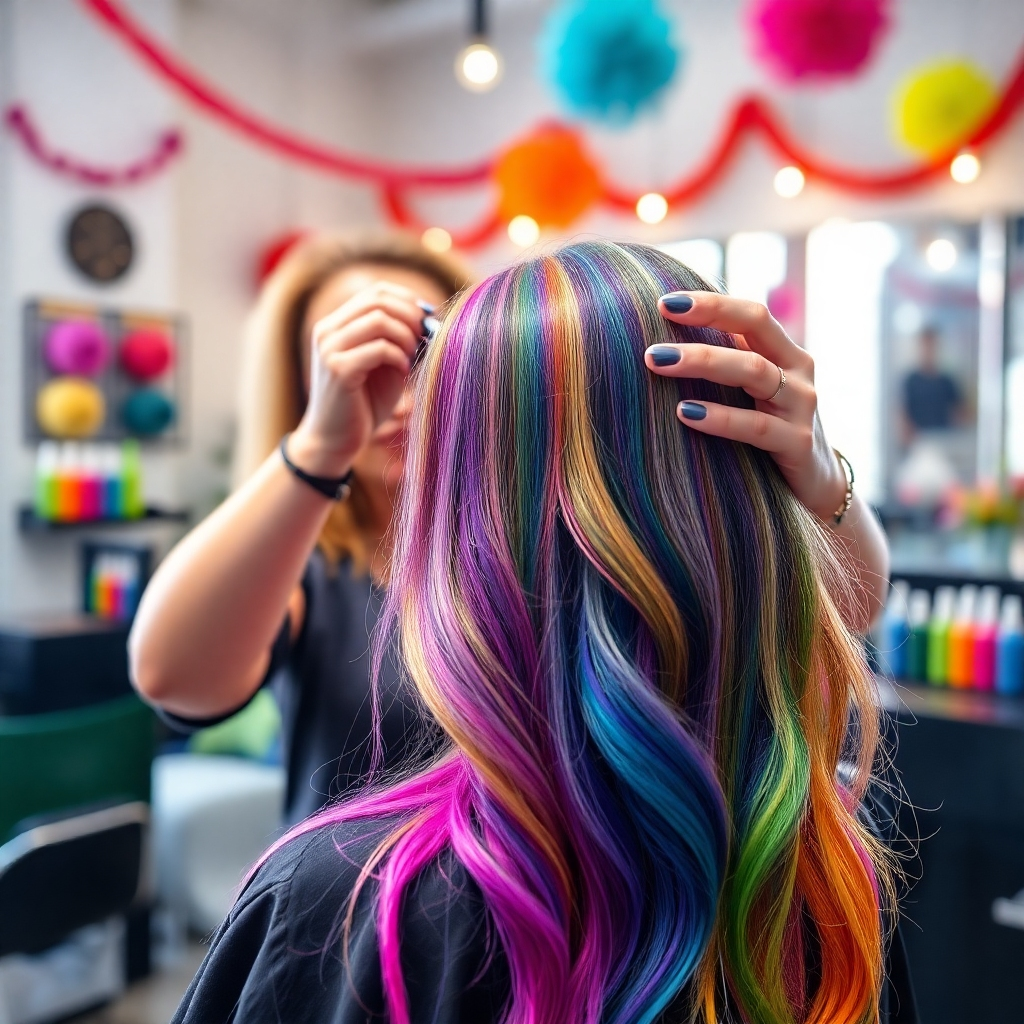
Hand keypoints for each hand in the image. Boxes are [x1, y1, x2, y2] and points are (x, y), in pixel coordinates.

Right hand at [289, 282, 427, 477]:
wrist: (335, 441)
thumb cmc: (364, 404)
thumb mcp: (384, 365)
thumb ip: (398, 339)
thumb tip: (431, 317)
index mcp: (336, 324)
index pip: (376, 291)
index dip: (407, 299)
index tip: (429, 318)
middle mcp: (327, 330)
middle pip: (377, 300)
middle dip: (411, 315)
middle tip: (427, 336)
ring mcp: (329, 349)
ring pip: (379, 320)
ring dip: (406, 336)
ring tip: (414, 356)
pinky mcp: (338, 370)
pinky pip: (379, 349)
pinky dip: (399, 356)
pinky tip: (404, 371)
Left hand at [645, 291, 846, 522]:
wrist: (816, 484)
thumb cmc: (767, 430)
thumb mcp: (749, 393)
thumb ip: (723, 366)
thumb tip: (660, 344)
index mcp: (784, 352)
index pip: (750, 314)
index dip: (710, 303)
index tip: (664, 301)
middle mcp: (797, 371)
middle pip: (756, 326)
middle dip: (707, 317)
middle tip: (658, 319)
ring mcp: (801, 406)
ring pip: (754, 371)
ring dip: (703, 362)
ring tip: (658, 362)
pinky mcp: (798, 443)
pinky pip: (755, 427)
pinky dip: (719, 417)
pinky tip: (684, 413)